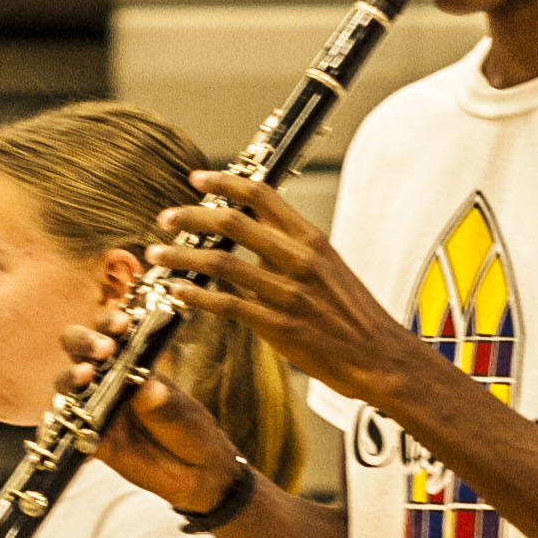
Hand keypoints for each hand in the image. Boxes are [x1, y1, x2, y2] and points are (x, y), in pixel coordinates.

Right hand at [62, 328, 250, 518]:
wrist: (196, 473)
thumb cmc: (191, 430)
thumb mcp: (181, 412)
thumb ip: (161, 402)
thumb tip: (147, 386)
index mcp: (132, 361)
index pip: (112, 332)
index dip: (110, 322)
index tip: (122, 324)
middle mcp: (108, 379)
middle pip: (78, 349)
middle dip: (84, 341)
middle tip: (104, 349)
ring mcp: (95, 407)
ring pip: (67, 385)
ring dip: (70, 377)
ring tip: (84, 376)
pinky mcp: (89, 439)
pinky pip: (64, 430)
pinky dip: (53, 427)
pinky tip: (51, 427)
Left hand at [143, 170, 422, 408]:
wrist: (381, 358)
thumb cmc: (355, 317)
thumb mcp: (330, 270)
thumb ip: (291, 253)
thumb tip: (251, 242)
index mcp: (312, 240)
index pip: (263, 195)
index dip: (225, 183)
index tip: (197, 180)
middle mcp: (299, 260)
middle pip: (233, 222)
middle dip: (191, 215)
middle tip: (165, 217)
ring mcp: (288, 292)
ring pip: (221, 261)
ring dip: (181, 254)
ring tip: (156, 254)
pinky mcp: (279, 326)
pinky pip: (227, 304)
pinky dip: (195, 295)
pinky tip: (176, 291)